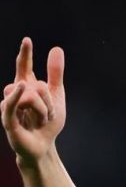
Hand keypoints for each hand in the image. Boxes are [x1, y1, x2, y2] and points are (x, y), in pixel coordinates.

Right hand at [1, 37, 65, 165]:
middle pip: (35, 84)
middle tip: (48, 115)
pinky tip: (20, 86)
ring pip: (30, 96)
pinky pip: (11, 104)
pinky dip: (17, 96)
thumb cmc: (47, 122)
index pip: (23, 67)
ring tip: (41, 121)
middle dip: (49, 100)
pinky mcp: (8, 120)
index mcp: (26, 87)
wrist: (44, 146)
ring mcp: (9, 106)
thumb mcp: (56, 95)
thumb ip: (55, 74)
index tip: (27, 40)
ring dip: (44, 110)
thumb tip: (56, 48)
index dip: (25, 54)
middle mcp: (15, 94)